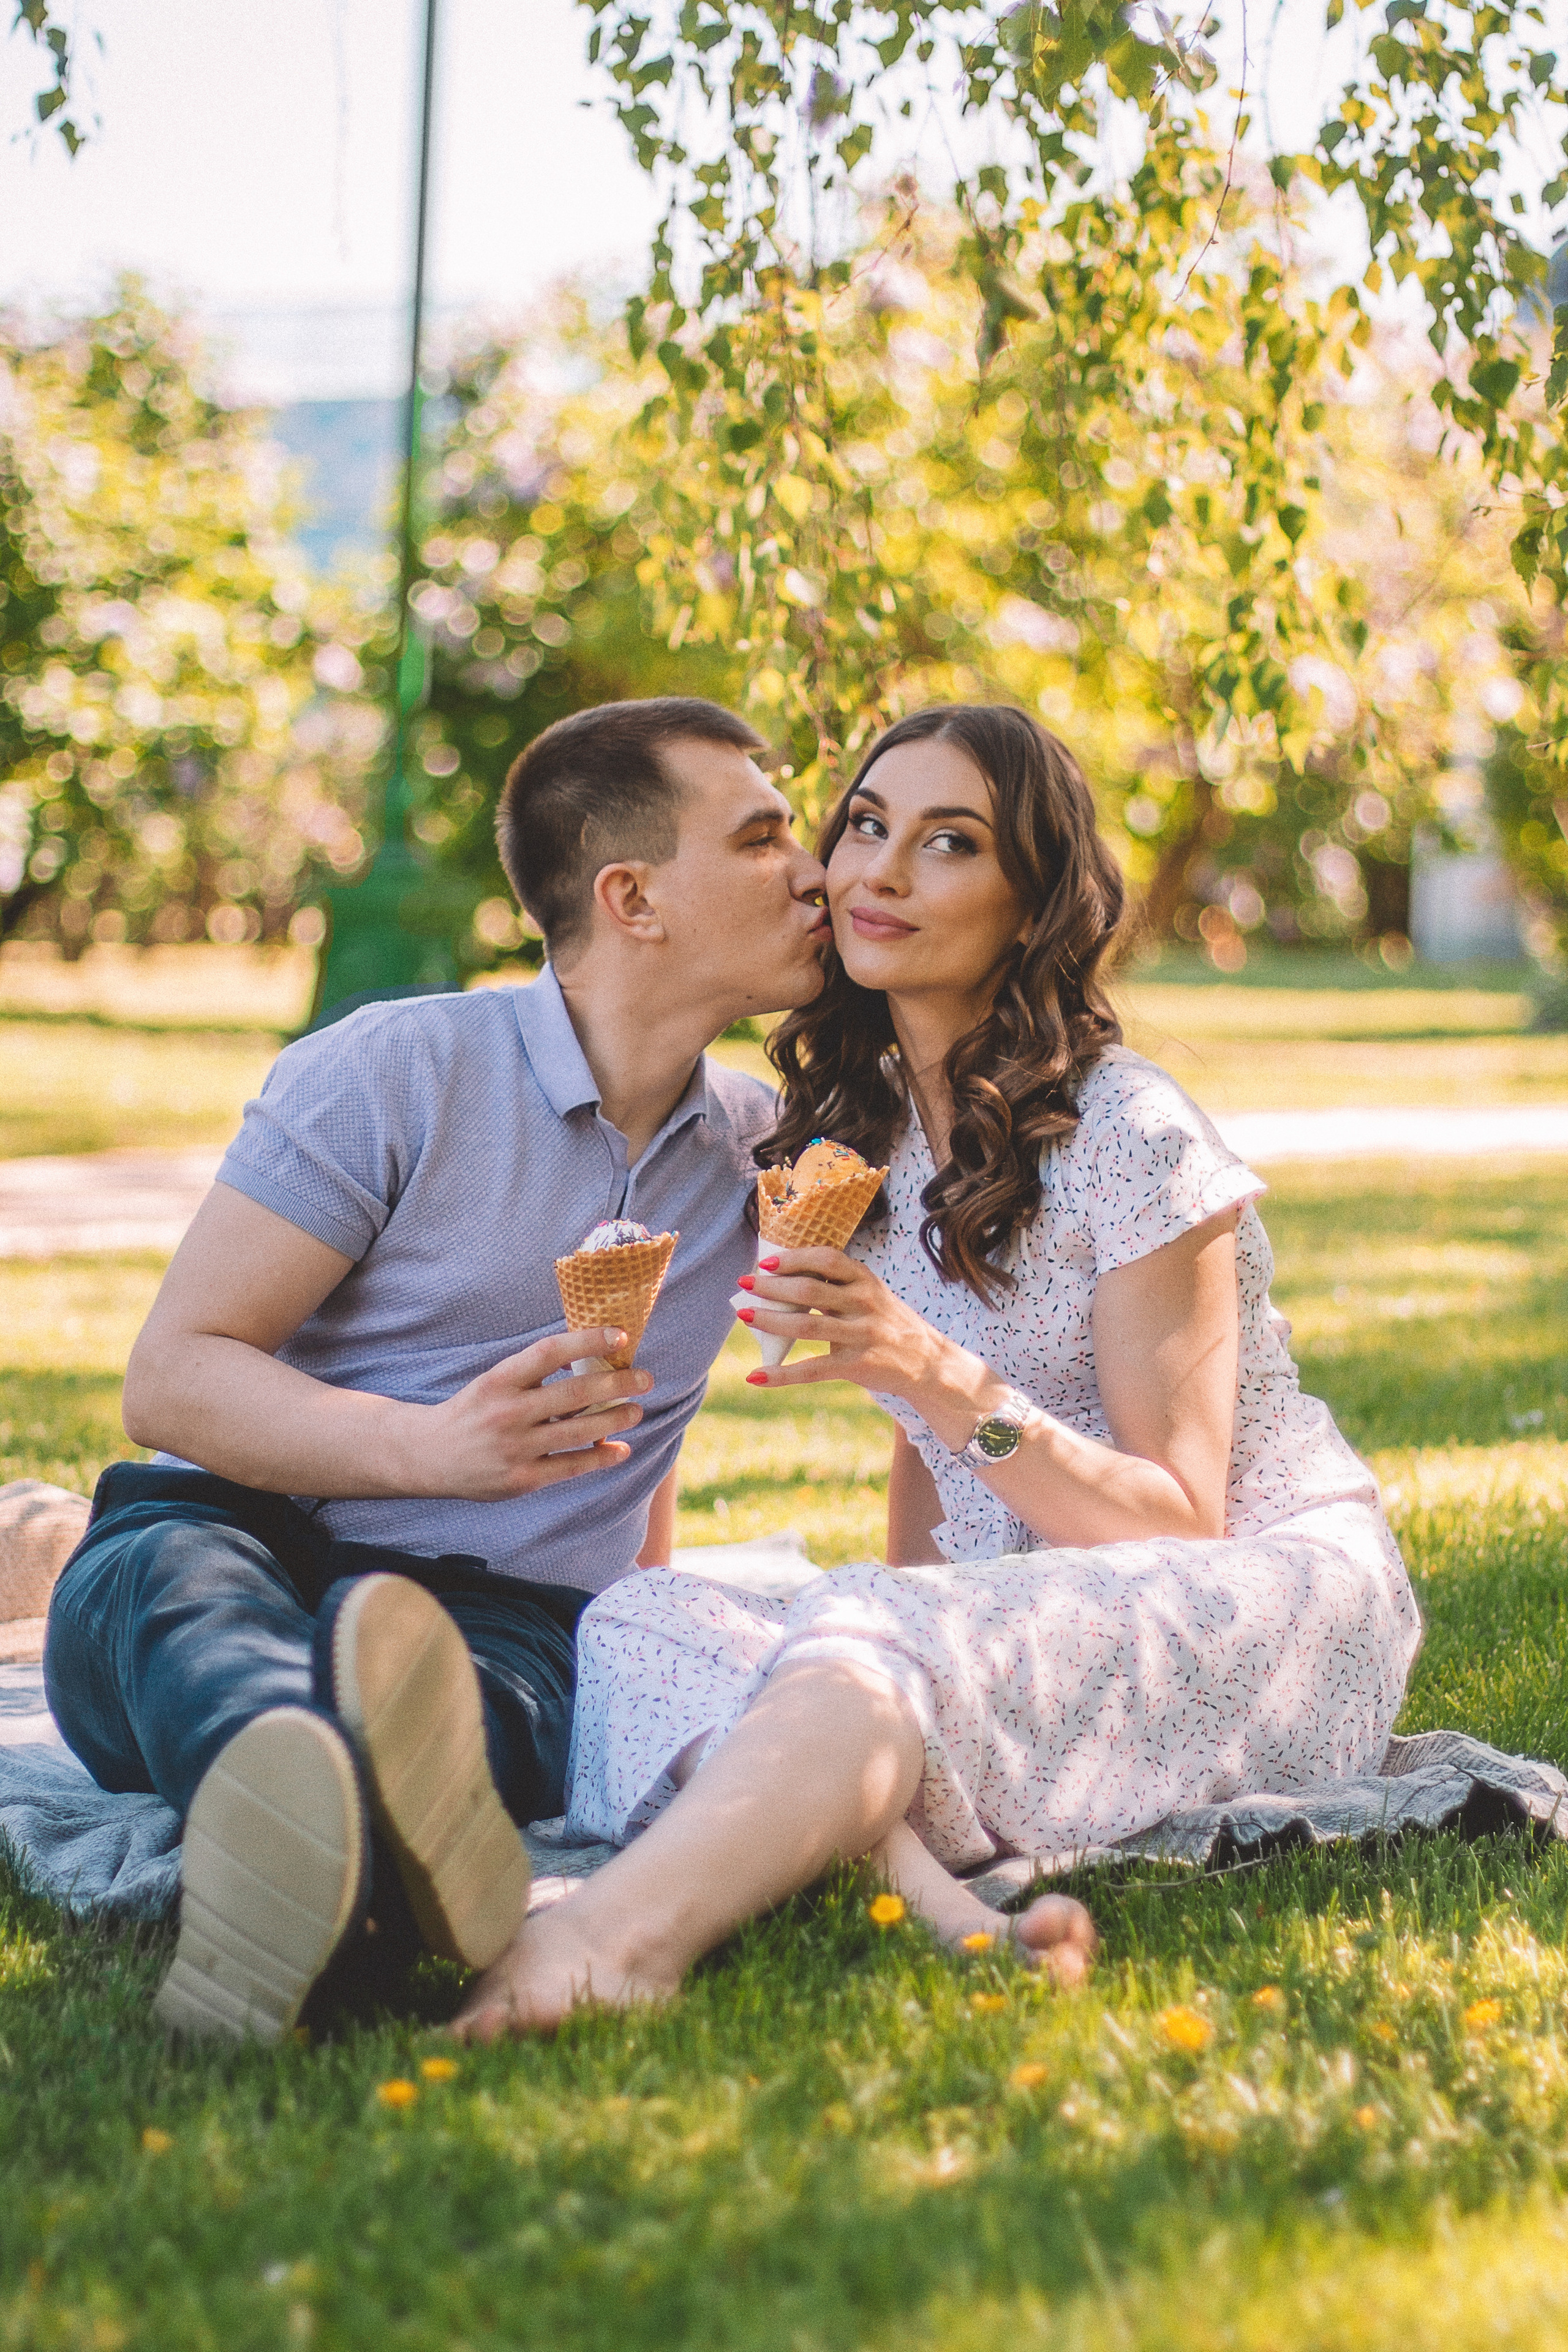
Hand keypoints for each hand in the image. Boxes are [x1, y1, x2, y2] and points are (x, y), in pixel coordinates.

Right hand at [417, 1328, 650, 1499]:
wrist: (429, 1455)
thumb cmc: (474, 1411)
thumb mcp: (494, 1382)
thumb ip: (534, 1374)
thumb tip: (593, 1363)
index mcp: (500, 1379)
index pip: (550, 1352)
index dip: (588, 1341)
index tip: (620, 1335)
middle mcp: (508, 1412)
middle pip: (573, 1394)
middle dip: (617, 1383)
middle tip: (645, 1378)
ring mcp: (516, 1448)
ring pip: (578, 1432)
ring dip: (615, 1420)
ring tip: (636, 1411)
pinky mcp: (522, 1479)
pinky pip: (571, 1466)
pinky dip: (600, 1458)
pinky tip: (620, 1450)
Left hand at [736, 1247, 955, 1402]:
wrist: (928, 1361)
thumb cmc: (887, 1323)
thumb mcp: (870, 1295)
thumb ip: (835, 1288)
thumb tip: (781, 1282)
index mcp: (865, 1280)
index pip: (827, 1259)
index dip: (794, 1258)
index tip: (766, 1262)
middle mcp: (865, 1304)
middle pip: (811, 1290)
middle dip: (773, 1286)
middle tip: (744, 1283)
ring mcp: (862, 1335)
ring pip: (808, 1326)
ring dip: (771, 1320)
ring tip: (744, 1315)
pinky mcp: (858, 1366)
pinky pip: (814, 1369)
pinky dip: (782, 1374)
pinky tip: (756, 1376)